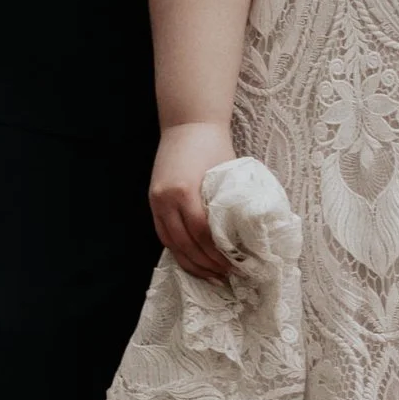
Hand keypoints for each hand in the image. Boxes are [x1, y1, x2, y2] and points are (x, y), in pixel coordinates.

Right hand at [151, 120, 236, 285]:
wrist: (188, 122)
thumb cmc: (214, 144)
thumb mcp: (226, 173)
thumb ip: (229, 203)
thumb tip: (245, 237)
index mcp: (184, 190)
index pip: (200, 233)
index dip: (217, 253)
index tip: (235, 265)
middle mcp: (165, 198)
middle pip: (184, 243)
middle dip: (206, 264)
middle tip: (226, 277)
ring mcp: (156, 200)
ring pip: (170, 244)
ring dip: (190, 263)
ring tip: (210, 277)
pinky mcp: (153, 200)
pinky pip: (163, 234)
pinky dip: (177, 250)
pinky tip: (192, 260)